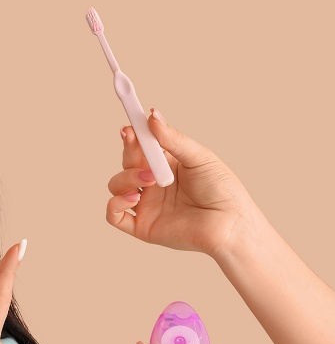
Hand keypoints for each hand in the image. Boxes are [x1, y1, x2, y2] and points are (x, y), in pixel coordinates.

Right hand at [105, 110, 259, 259]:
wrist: (230, 224)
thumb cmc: (223, 191)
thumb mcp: (199, 157)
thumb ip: (172, 139)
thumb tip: (152, 117)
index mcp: (167, 166)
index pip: (141, 148)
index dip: (133, 137)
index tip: (130, 126)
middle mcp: (153, 185)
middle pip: (126, 164)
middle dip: (129, 153)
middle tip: (136, 144)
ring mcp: (146, 206)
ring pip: (117, 186)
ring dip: (126, 177)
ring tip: (150, 180)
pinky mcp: (142, 227)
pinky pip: (114, 215)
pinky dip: (115, 204)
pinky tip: (134, 197)